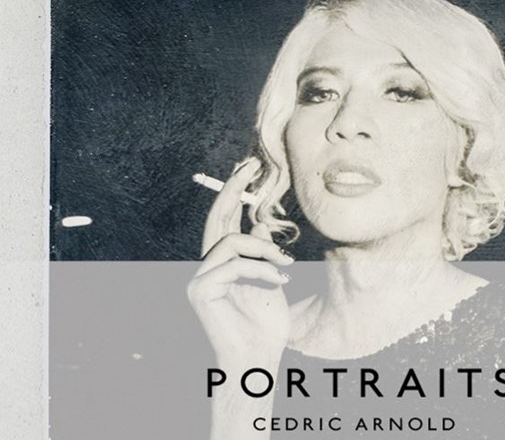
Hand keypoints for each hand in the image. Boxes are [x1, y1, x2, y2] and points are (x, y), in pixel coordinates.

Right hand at [188, 157, 293, 366]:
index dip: (234, 192)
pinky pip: (235, 265)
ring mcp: (200, 277)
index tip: (249, 166)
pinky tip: (280, 279)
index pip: (225, 220)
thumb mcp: (271, 280)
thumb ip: (264, 254)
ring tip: (286, 264)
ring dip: (264, 249)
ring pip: (231, 241)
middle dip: (233, 188)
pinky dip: (261, 270)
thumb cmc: (265, 325)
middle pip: (217, 219)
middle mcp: (207, 265)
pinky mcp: (199, 290)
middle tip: (251, 164)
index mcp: (224, 262)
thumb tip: (259, 225)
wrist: (257, 358)